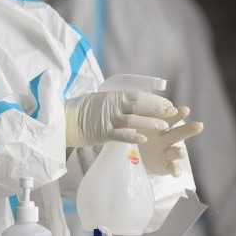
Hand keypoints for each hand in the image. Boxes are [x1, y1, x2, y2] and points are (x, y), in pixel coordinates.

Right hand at [64, 90, 180, 147]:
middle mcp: (112, 105)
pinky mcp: (102, 132)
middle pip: (139, 106)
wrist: (63, 119)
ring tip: (163, 126)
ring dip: (149, 123)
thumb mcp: (100, 100)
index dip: (155, 100)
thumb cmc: (81, 110)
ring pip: (133, 120)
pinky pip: (120, 135)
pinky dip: (132, 137)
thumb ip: (115, 102)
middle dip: (157, 110)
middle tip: (172, 113)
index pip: (139, 96)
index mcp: (113, 95)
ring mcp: (107, 119)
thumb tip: (131, 103)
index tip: (169, 104)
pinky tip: (143, 139)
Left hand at [136, 106, 203, 176]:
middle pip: (179, 133)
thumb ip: (145, 113)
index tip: (185, 110)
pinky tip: (176, 172)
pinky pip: (171, 168)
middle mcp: (166, 139)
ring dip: (179, 152)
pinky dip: (175, 170)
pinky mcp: (165, 166)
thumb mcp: (141, 124)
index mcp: (160, 126)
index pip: (170, 118)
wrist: (135, 157)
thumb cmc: (140, 135)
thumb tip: (146, 95)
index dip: (177, 114)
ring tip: (181, 151)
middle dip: (189, 129)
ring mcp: (167, 153)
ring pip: (176, 151)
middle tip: (199, 125)